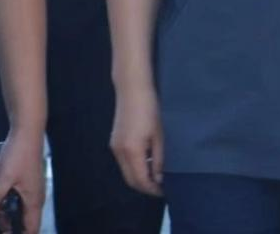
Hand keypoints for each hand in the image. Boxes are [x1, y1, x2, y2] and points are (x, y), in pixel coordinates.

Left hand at [0, 128, 44, 231]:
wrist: (27, 130)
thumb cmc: (18, 155)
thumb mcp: (2, 178)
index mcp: (34, 201)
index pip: (32, 229)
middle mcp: (36, 197)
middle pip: (25, 220)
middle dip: (10, 224)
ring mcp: (33, 187)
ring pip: (21, 207)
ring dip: (8, 210)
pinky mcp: (28, 179)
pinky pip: (19, 197)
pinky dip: (9, 199)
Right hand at [109, 82, 163, 196]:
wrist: (132, 89)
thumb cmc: (149, 109)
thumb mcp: (159, 135)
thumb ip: (158, 159)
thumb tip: (158, 178)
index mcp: (132, 151)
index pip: (141, 180)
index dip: (152, 189)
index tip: (165, 191)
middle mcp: (119, 152)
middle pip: (130, 180)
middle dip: (145, 187)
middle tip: (160, 187)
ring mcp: (114, 146)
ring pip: (126, 172)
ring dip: (139, 178)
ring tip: (155, 175)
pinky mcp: (114, 141)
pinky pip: (124, 162)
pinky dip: (134, 167)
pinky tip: (146, 162)